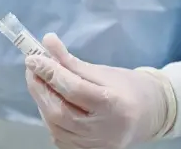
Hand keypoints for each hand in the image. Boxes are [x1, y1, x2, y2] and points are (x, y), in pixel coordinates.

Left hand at [25, 33, 172, 148]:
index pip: (74, 89)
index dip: (50, 73)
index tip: (33, 57)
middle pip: (59, 111)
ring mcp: (92, 145)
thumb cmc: (127, 88)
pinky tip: (50, 99)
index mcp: (114, 105)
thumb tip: (47, 42)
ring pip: (54, 124)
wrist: (149, 116)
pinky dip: (48, 114)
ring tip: (39, 80)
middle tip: (32, 68)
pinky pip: (57, 133)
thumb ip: (71, 60)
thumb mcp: (102, 71)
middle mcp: (102, 131)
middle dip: (39, 87)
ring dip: (41, 99)